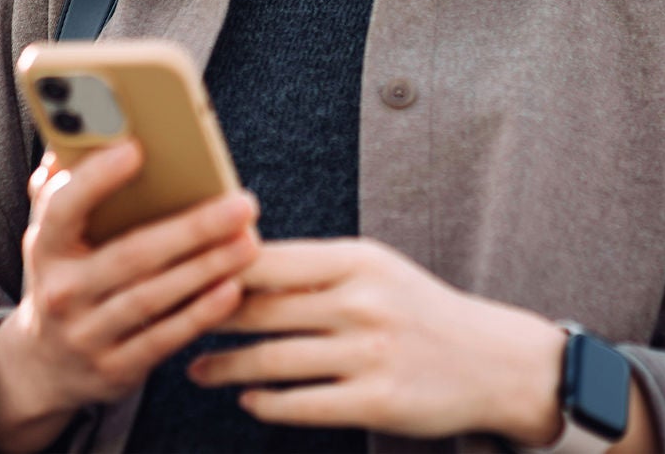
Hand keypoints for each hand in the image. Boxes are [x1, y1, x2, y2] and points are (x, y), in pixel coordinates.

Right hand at [0, 140, 261, 452]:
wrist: (41, 367)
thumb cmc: (65, 275)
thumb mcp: (52, 235)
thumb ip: (65, 185)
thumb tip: (79, 128)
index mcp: (44, 247)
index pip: (63, 208)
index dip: (97, 179)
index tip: (137, 148)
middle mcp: (61, 293)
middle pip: (131, 255)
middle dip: (191, 228)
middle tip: (242, 203)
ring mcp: (86, 336)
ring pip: (153, 297)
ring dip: (207, 268)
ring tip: (249, 241)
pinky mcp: (114, 370)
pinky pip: (164, 338)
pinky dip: (200, 314)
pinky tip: (233, 289)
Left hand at [185, 237, 568, 444]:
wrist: (494, 361)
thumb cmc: (423, 310)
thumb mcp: (377, 271)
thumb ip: (316, 268)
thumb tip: (238, 261)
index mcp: (358, 260)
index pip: (268, 259)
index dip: (215, 269)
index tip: (178, 276)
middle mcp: (362, 303)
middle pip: (259, 311)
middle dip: (206, 320)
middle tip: (170, 324)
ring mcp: (369, 354)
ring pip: (270, 361)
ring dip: (224, 368)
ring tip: (197, 368)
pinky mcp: (376, 401)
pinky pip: (300, 404)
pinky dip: (265, 403)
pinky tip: (248, 399)